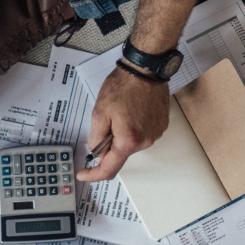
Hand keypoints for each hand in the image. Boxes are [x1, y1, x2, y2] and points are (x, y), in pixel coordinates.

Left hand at [75, 67, 168, 181]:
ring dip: (122, 134)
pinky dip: (133, 127)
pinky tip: (132, 110)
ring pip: (130, 144)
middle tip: (107, 120)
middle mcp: (145, 141)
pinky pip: (141, 134)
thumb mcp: (99, 112)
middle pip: (120, 154)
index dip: (94, 174)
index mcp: (128, 140)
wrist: (145, 69)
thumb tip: (97, 153)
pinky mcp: (160, 126)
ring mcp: (155, 134)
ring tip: (122, 111)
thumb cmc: (123, 86)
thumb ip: (96, 138)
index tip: (84, 173)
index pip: (109, 169)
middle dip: (109, 142)